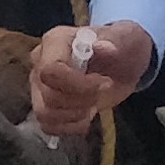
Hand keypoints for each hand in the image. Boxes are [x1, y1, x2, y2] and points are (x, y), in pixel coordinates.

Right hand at [29, 20, 154, 136]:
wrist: (122, 62)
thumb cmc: (121, 46)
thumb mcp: (126, 38)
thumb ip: (115, 40)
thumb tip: (103, 47)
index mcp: (55, 41)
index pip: (50, 70)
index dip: (78, 84)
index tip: (105, 82)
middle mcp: (40, 62)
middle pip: (49, 96)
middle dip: (83, 101)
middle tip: (104, 91)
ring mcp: (39, 85)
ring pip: (45, 114)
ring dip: (77, 115)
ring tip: (94, 102)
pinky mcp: (45, 105)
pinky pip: (48, 126)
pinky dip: (71, 126)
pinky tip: (87, 114)